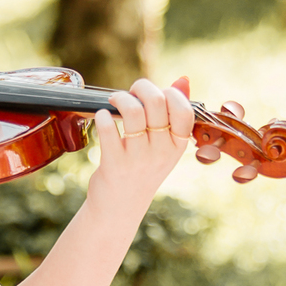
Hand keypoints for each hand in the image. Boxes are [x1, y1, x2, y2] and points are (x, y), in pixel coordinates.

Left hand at [91, 76, 193, 206]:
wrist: (120, 207)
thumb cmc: (142, 169)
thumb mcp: (164, 146)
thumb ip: (173, 113)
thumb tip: (183, 79)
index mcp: (178, 145)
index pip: (184, 110)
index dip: (170, 93)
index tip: (157, 93)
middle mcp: (161, 151)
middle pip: (157, 102)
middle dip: (141, 87)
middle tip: (131, 93)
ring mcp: (138, 158)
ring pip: (133, 112)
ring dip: (121, 98)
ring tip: (114, 101)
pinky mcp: (114, 164)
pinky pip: (108, 130)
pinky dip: (102, 116)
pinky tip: (101, 116)